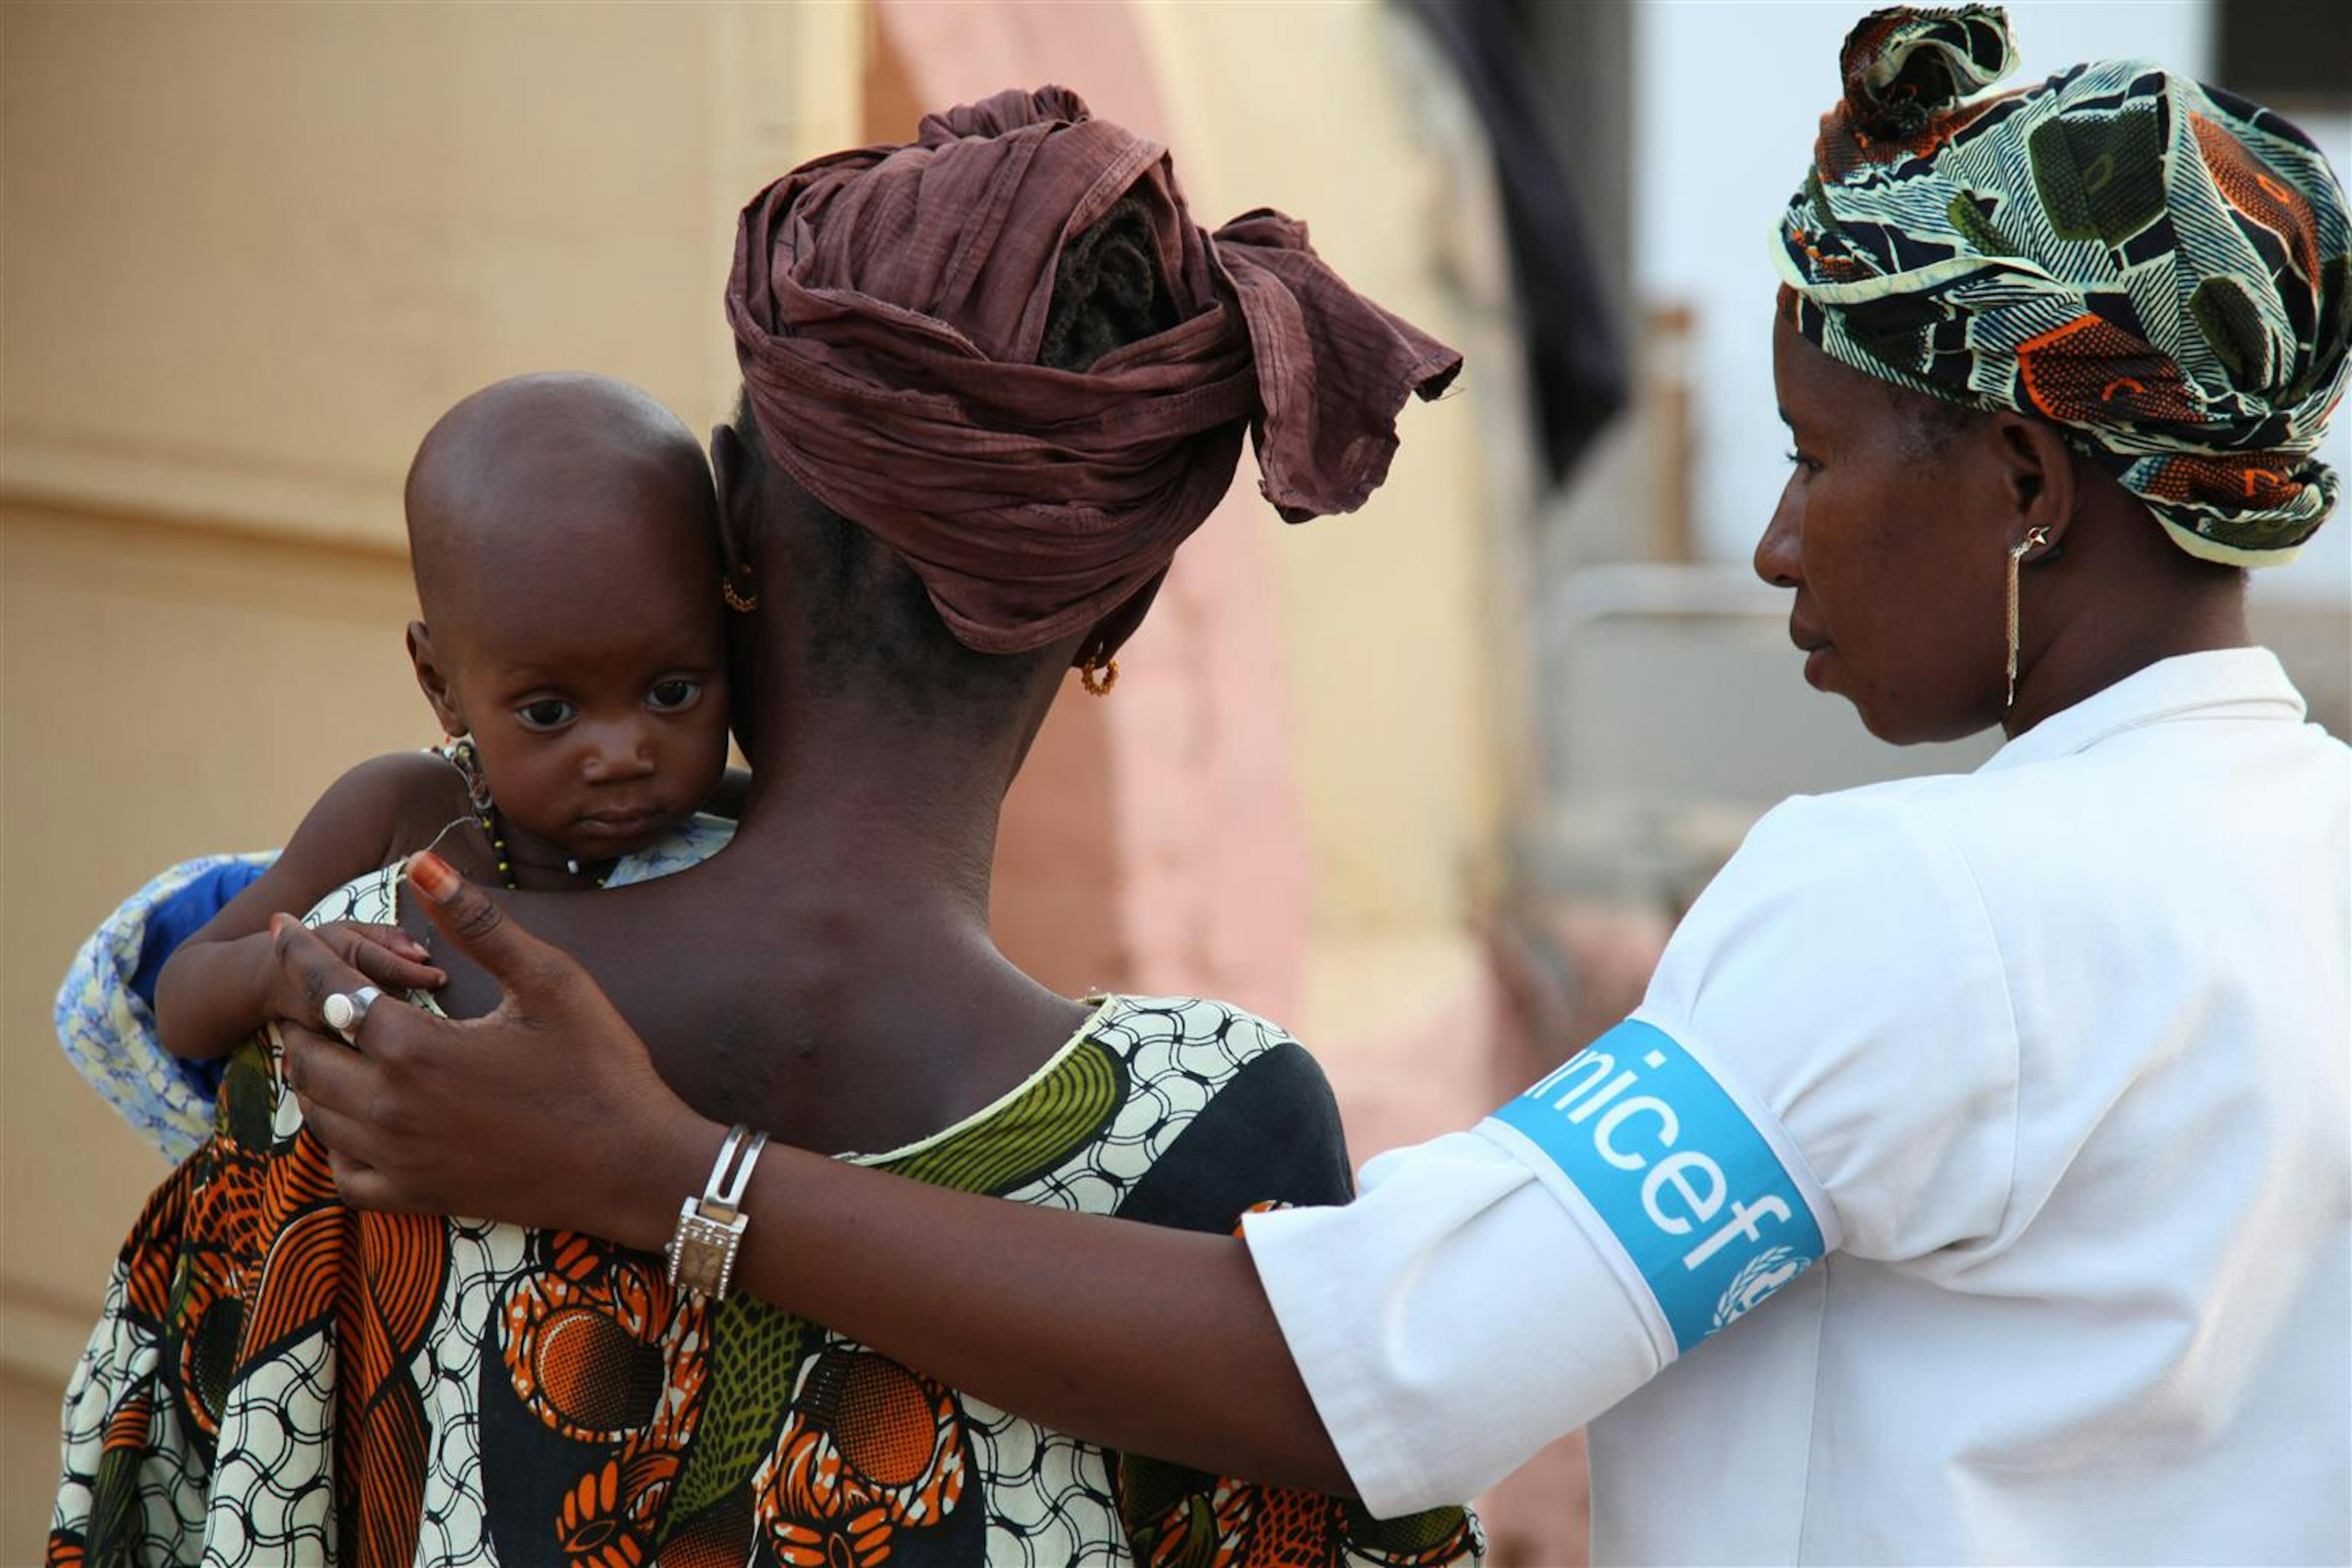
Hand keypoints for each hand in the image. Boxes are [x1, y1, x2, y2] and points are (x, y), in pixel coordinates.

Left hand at [271, 853, 718, 1246]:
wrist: (634, 1165)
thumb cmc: (601, 1066)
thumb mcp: (550, 980)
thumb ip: (480, 923)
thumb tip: (421, 863)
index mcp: (416, 1048)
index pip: (329, 990)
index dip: (301, 952)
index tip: (283, 925)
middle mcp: (391, 1107)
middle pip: (308, 1052)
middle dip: (298, 1011)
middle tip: (306, 984)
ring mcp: (399, 1158)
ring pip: (316, 1111)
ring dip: (310, 1069)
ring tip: (325, 1037)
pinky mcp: (416, 1195)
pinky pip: (342, 1172)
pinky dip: (333, 1140)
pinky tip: (354, 1114)